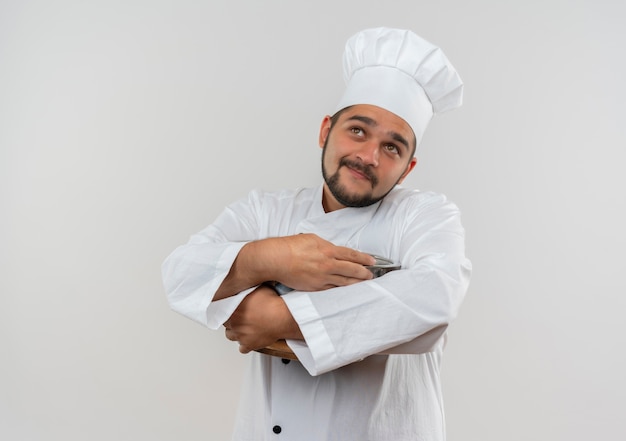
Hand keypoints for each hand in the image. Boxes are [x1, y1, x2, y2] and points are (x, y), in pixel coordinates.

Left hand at [223, 286, 301, 353]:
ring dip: (235, 332)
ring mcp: (240, 335)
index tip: (232, 309)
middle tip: (241, 316)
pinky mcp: (249, 344)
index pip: (221, 310)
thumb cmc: (272, 303)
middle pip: (225, 323)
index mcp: (233, 308)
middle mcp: (234, 322)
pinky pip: (242, 348)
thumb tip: (243, 283)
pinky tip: (250, 338)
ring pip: (230, 336)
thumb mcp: (257, 287)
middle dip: (231, 320)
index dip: (228, 309)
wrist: (282, 317)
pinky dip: (246, 345)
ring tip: (244, 327)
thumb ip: (246, 288)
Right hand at [256, 234, 375, 290]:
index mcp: (328, 251)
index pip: (352, 255)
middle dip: (364, 274)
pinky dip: (341, 290)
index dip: (364, 259)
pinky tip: (346, 291)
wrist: (276, 259)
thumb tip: (334, 250)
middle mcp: (328, 265)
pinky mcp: (315, 288)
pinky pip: (332, 290)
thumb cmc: (291, 247)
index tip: (372, 261)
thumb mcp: (312, 239)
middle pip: (352, 270)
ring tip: (364, 285)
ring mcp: (322, 278)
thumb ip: (326, 246)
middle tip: (371, 276)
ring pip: (344, 283)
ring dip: (356, 284)